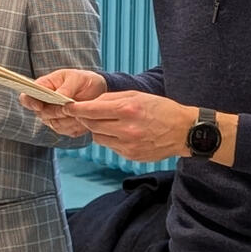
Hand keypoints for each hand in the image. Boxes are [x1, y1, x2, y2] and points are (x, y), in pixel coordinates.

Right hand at [19, 68, 106, 136]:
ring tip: (81, 109)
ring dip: (69, 119)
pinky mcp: (64, 128)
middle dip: (57, 111)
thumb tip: (59, 97)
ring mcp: (53, 118)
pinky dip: (77, 125)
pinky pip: (67, 131)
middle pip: (42, 114)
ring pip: (55, 125)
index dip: (30, 103)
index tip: (39, 106)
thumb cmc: (83, 80)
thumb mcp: (76, 78)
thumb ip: (66, 88)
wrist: (97, 91)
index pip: (26, 98)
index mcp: (42, 88)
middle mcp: (44, 106)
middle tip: (71, 105)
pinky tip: (84, 116)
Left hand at [64, 91, 197, 162]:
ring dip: (97, 129)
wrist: (183, 131)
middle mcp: (126, 129)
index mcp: (128, 109)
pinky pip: (110, 146)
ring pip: (98, 137)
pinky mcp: (130, 156)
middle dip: (84, 118)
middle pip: (92, 125)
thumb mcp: (137, 95)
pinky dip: (110, 138)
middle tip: (81, 112)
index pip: (92, 110)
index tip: (66, 106)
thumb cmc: (161, 108)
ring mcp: (128, 145)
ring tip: (107, 122)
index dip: (75, 108)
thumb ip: (112, 99)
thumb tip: (90, 103)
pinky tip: (121, 132)